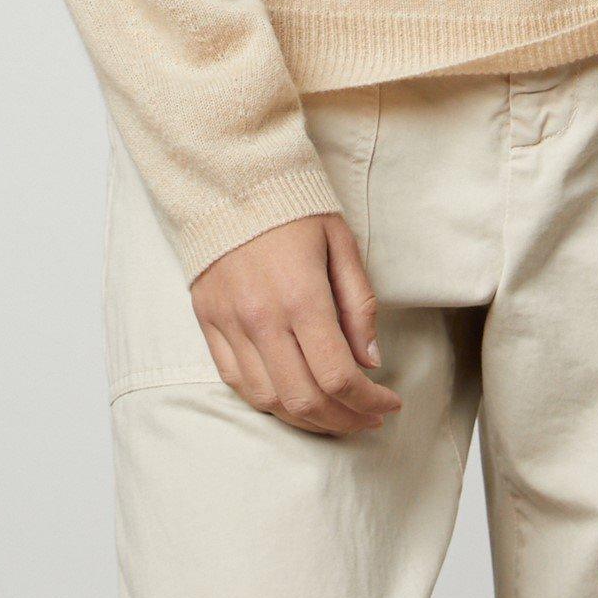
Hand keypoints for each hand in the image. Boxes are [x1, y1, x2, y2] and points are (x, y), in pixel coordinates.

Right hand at [189, 212, 403, 435]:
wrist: (229, 177)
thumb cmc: (295, 207)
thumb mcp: (342, 244)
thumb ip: (359, 306)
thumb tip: (370, 362)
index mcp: (302, 296)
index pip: (339, 377)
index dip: (370, 402)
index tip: (389, 404)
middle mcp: (262, 319)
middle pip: (305, 400)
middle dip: (344, 420)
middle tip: (368, 418)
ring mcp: (229, 324)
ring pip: (268, 400)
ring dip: (307, 419)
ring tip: (335, 415)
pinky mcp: (208, 323)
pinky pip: (236, 382)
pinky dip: (268, 401)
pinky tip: (293, 398)